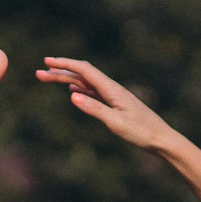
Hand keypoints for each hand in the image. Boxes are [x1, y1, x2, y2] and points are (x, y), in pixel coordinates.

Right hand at [35, 57, 181, 152]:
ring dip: (66, 79)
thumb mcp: (116, 122)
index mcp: (112, 89)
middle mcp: (112, 88)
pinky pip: (93, 91)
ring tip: (48, 79)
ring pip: (86, 82)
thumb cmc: (141, 132)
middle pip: (82, 74)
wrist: (161, 139)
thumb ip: (94, 108)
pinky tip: (73, 89)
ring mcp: (113, 95)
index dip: (65, 64)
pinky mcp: (115, 103)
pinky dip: (79, 87)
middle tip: (39, 73)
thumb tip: (72, 95)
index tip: (47, 62)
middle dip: (60, 71)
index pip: (84, 71)